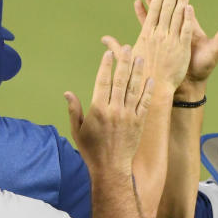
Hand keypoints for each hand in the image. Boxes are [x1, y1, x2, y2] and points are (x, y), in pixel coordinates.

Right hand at [64, 44, 153, 175]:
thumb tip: (67, 93)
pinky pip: (145, 103)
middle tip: (127, 48)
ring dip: (137, 71)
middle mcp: (115, 110)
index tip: (108, 53)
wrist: (111, 168)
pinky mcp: (140, 123)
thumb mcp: (78, 130)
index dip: (106, 65)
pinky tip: (150, 79)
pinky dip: (148, 90)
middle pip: (120, 80)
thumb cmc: (92, 151)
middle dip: (124, 62)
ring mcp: (129, 116)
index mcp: (98, 109)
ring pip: (134, 88)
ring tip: (140, 57)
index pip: (102, 81)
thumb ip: (74, 110)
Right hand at [134, 0, 217, 91]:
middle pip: (167, 4)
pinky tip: (137, 3)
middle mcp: (177, 28)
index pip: (181, 5)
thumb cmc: (204, 67)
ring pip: (156, 11)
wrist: (190, 83)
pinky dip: (143, 14)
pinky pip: (148, 25)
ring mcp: (166, 34)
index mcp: (189, 27)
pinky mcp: (158, 42)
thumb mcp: (216, 49)